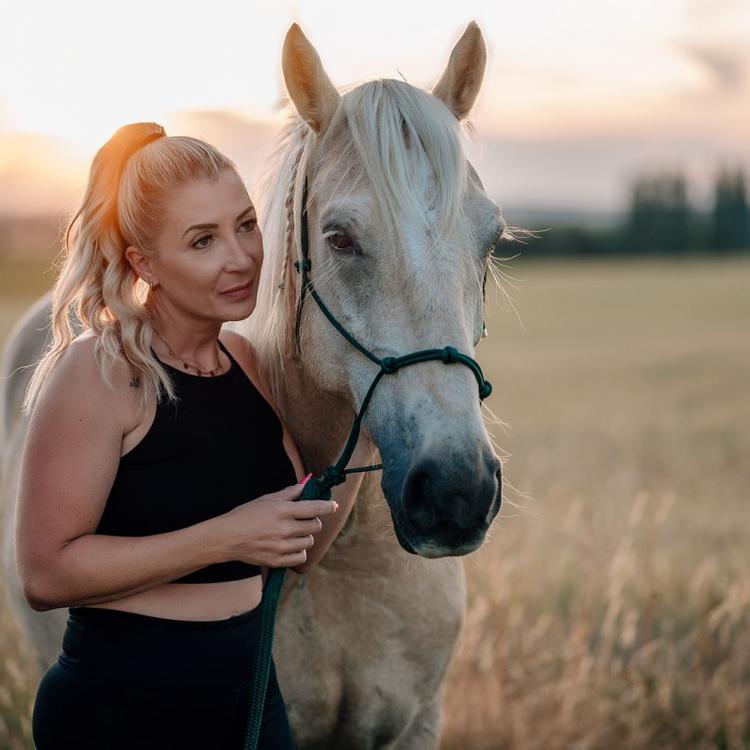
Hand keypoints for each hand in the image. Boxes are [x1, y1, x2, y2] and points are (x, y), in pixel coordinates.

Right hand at [217, 483, 337, 567]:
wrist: (226, 538)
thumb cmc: (245, 515)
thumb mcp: (266, 499)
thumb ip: (288, 494)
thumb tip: (304, 487)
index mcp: (282, 510)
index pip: (313, 507)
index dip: (327, 507)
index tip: (333, 506)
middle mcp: (284, 529)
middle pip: (315, 526)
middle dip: (313, 521)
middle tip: (304, 519)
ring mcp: (281, 546)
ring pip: (309, 541)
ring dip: (305, 536)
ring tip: (293, 533)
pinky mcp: (277, 561)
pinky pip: (301, 557)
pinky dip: (299, 551)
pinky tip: (291, 546)